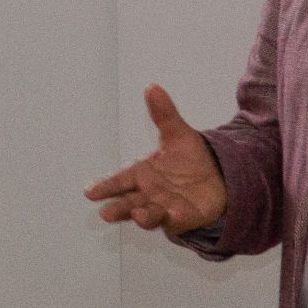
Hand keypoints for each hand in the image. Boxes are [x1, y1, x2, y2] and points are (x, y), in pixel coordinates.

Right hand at [84, 85, 227, 235]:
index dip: (106, 186)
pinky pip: (178, 220)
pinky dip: (173, 219)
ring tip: (137, 214)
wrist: (218, 175)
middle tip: (106, 213)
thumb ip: (164, 114)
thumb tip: (152, 88)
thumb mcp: (177, 133)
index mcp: (143, 173)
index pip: (120, 180)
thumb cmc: (189, 159)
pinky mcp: (185, 217)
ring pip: (151, 215)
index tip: (90, 192)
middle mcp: (150, 193)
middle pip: (130, 202)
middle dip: (119, 207)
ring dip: (144, 216)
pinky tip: (171, 215)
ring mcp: (165, 207)